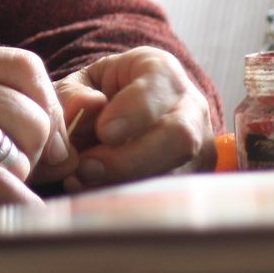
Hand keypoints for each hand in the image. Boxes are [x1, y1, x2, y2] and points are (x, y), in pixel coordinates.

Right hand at [0, 46, 75, 227]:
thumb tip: (69, 143)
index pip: (28, 69)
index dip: (47, 111)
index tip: (44, 150)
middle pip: (35, 114)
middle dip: (36, 156)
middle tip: (7, 182)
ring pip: (24, 150)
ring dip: (16, 181)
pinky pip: (2, 184)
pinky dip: (19, 208)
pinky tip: (18, 222)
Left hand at [52, 47, 213, 191]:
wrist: (122, 117)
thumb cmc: (99, 96)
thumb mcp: (80, 86)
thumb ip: (74, 95)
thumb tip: (84, 108)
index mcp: (162, 72)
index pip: (162, 85)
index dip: (135, 111)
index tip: (104, 131)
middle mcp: (191, 109)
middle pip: (179, 137)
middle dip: (130, 158)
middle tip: (88, 167)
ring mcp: (199, 149)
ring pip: (177, 173)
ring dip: (126, 184)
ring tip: (85, 181)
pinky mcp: (193, 181)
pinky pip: (169, 197)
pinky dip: (129, 200)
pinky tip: (98, 195)